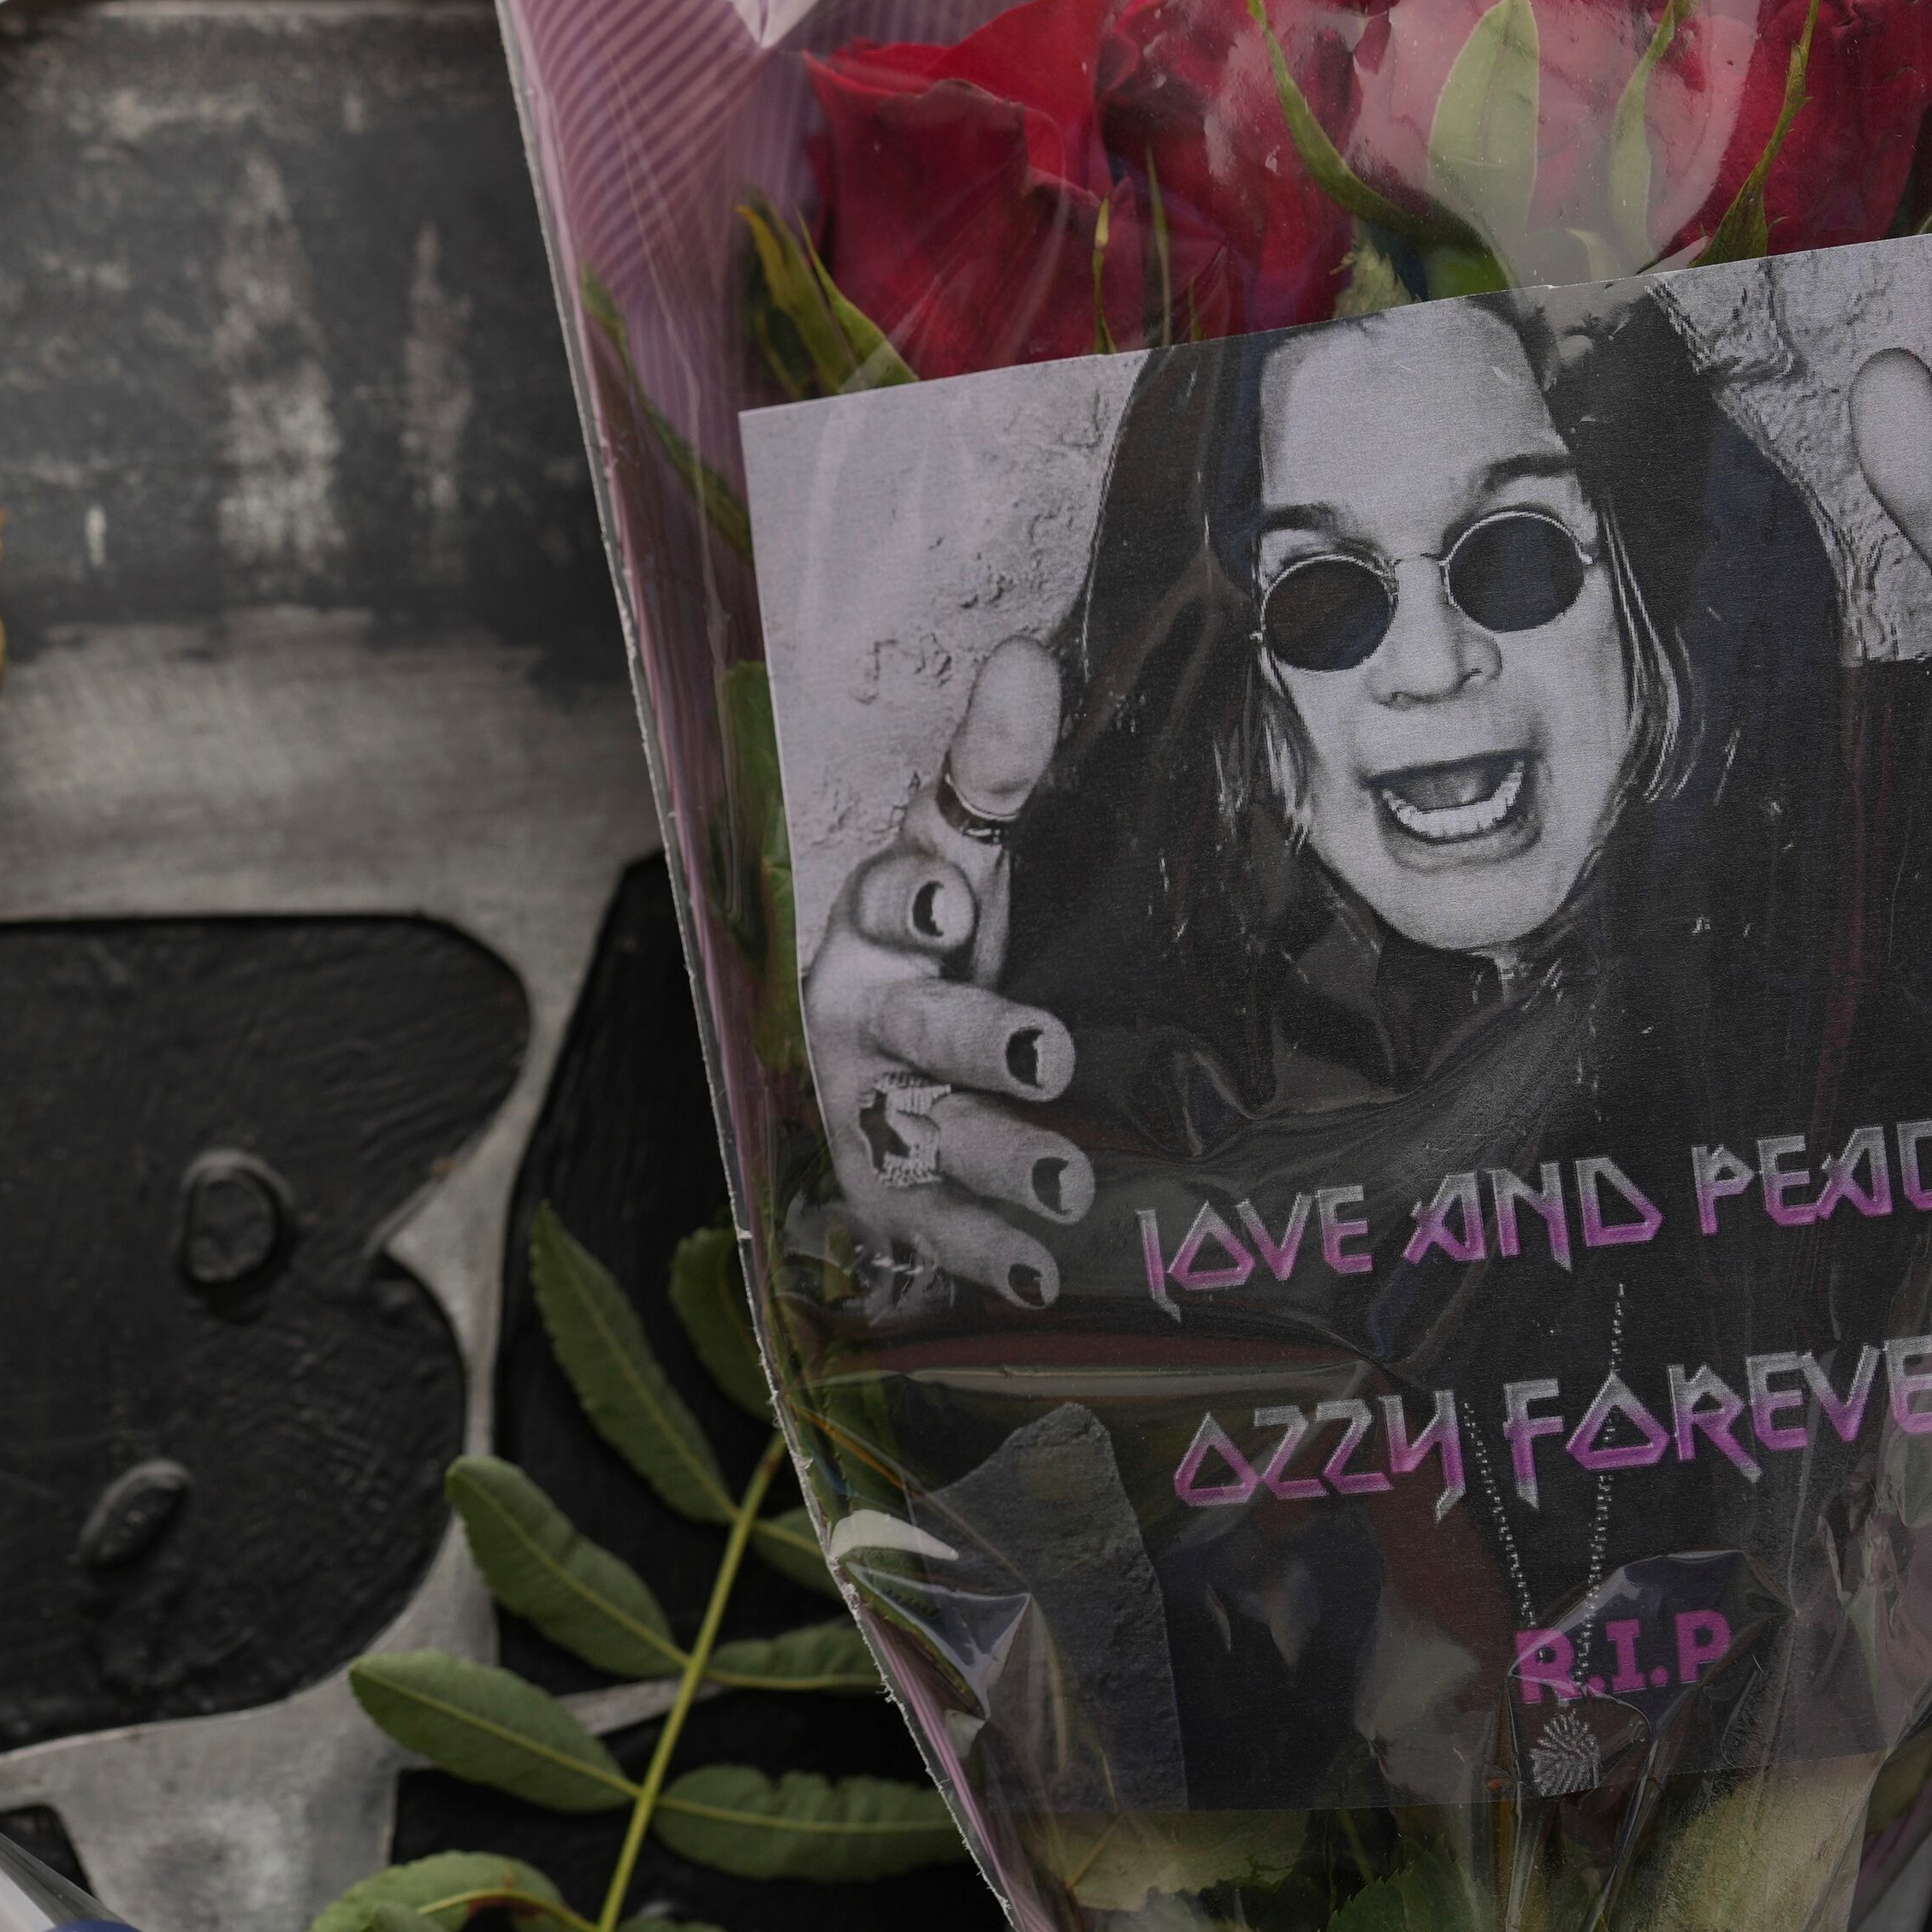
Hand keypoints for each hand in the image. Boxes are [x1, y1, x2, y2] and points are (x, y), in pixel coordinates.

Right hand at [802, 637, 1091, 1307]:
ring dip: (998, 1160)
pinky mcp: (891, 1196)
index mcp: (875, 923)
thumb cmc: (935, 945)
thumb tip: (1027, 658)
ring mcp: (872, 1114)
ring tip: (1070, 1179)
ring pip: (929, 1134)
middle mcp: (860, 1019)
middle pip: (916, 1025)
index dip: (910, 899)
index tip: (949, 899)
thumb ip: (992, 772)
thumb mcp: (960, 854)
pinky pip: (934, 1228)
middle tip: (1048, 1051)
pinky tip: (1047, 1274)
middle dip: (974, 1039)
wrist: (878, 1067)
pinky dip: (987, 1254)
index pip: (883, 898)